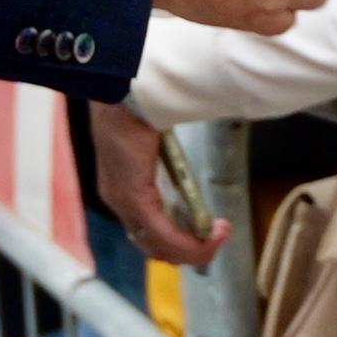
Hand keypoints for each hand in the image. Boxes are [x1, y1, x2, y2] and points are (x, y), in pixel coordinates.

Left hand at [91, 102, 226, 267]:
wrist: (127, 88)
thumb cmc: (140, 104)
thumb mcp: (156, 137)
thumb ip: (169, 157)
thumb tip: (192, 165)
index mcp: (120, 184)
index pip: (144, 228)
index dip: (176, 238)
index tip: (205, 229)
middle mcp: (116, 199)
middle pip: (151, 245)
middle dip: (188, 249)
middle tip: (217, 236)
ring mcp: (123, 201)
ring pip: (159, 246)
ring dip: (194, 248)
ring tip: (219, 235)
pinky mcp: (134, 198)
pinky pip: (164, 235)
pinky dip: (190, 242)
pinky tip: (211, 236)